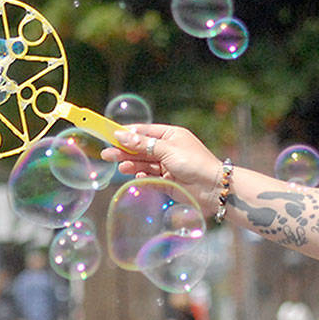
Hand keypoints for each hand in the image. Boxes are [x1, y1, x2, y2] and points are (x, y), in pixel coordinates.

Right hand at [101, 124, 223, 208]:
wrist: (213, 187)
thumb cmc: (194, 163)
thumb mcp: (167, 150)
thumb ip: (143, 145)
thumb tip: (121, 135)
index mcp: (171, 135)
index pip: (144, 132)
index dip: (127, 134)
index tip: (110, 135)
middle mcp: (168, 149)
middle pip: (141, 148)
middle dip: (124, 151)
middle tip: (106, 154)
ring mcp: (168, 165)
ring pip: (144, 163)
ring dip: (131, 164)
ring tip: (120, 167)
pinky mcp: (167, 181)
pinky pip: (149, 177)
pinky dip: (142, 177)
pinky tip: (136, 176)